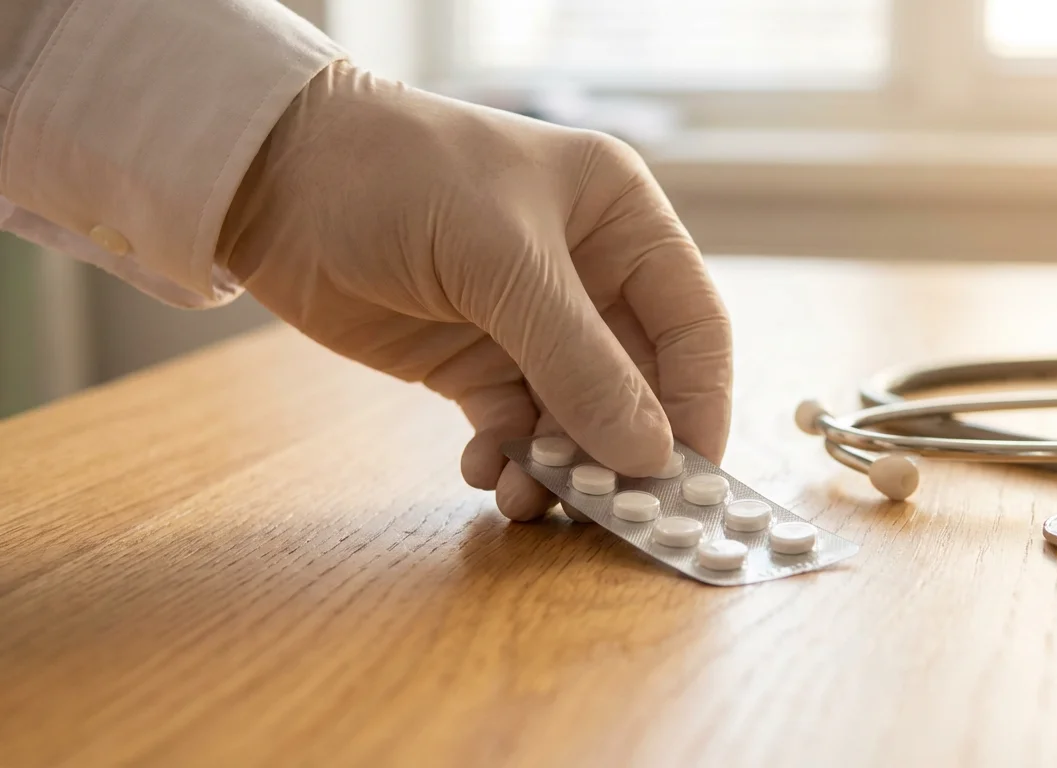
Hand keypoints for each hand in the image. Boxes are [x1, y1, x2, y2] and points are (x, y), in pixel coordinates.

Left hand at [215, 61, 732, 519]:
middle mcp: (587, 274)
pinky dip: (510, 459)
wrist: (269, 178)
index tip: (693, 477)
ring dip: (563, 464)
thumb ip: (578, 360)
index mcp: (619, 220)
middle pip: (638, 383)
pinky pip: (516, 427)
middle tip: (616, 511)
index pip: (692, 325)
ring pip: (576, 416)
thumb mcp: (500, 259)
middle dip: (625, 447)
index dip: (700, 403)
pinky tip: (486, 472)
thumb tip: (650, 456)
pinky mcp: (473, 362)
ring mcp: (529, 323)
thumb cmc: (398, 176)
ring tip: (529, 496)